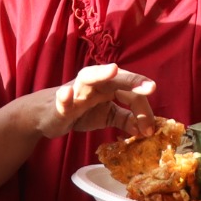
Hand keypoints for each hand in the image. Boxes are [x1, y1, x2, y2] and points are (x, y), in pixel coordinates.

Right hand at [33, 64, 156, 138]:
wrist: (49, 116)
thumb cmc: (81, 110)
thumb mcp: (107, 115)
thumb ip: (126, 119)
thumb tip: (146, 130)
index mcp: (110, 86)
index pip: (131, 93)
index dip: (144, 110)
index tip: (151, 130)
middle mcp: (95, 83)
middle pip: (116, 77)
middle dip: (133, 80)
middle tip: (151, 87)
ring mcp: (77, 90)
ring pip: (89, 77)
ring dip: (101, 73)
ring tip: (113, 70)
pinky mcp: (59, 103)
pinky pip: (62, 98)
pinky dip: (65, 96)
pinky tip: (67, 94)